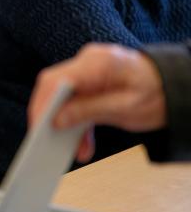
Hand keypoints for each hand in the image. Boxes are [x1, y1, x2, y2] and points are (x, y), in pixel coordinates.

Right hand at [28, 44, 165, 161]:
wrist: (174, 85)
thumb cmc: (158, 92)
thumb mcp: (126, 107)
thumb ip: (89, 111)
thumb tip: (57, 119)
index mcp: (99, 62)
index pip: (58, 79)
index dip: (43, 103)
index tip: (38, 127)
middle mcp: (88, 61)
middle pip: (53, 86)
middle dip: (47, 115)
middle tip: (45, 141)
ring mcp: (86, 71)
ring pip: (60, 96)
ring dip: (63, 123)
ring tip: (73, 149)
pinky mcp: (88, 82)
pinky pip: (73, 101)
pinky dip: (75, 123)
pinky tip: (83, 144)